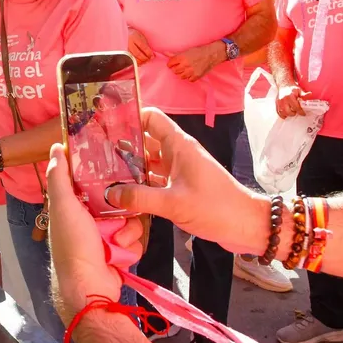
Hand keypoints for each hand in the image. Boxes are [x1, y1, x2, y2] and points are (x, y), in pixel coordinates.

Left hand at [47, 144, 130, 322]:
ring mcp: (104, 238)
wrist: (90, 288)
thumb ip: (59, 176)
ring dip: (127, 229)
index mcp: (71, 208)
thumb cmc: (73, 244)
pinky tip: (122, 252)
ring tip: (119, 239)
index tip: (118, 159)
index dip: (101, 170)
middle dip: (122, 205)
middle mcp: (87, 221)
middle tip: (126, 204)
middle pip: (115, 199)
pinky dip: (131, 245)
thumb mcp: (64, 206)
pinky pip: (134, 238)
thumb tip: (56, 146)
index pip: (88, 181)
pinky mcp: (119, 252)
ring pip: (128, 218)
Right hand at [104, 108, 265, 255]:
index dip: (129, 117)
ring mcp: (180, 170)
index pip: (151, 117)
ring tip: (102, 173)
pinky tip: (123, 193)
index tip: (105, 124)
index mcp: (179, 145)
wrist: (247, 226)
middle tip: (94, 153)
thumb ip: (139, 197)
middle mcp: (178, 153)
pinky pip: (155, 180)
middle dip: (122, 145)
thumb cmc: (216, 207)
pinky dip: (141, 184)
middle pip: (145, 140)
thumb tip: (109, 194)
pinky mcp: (182, 187)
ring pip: (149, 162)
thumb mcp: (173, 203)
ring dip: (130, 167)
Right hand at [127, 28, 153, 64]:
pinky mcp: (124, 54)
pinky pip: (130, 61)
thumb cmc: (136, 36)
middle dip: (145, 58)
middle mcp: (128, 43)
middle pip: (137, 54)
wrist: (126, 35)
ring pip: (133, 58)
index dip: (148, 52)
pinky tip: (140, 62)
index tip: (152, 56)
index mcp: (134, 37)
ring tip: (146, 60)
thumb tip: (152, 55)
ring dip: (141, 61)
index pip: (142, 46)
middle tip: (149, 58)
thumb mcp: (142, 37)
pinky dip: (136, 62)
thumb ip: (146, 46)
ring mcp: (125, 49)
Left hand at [167, 42, 223, 81]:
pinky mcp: (196, 76)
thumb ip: (175, 54)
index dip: (171, 64)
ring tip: (187, 69)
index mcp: (181, 57)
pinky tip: (192, 73)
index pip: (170, 64)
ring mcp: (191, 71)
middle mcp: (185, 65)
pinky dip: (190, 77)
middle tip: (181, 66)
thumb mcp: (186, 51)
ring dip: (183, 73)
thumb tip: (165, 53)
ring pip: (181, 76)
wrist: (211, 55)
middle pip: (175, 71)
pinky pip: (189, 80)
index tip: (173, 64)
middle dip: (176, 69)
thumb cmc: (199, 51)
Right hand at [276, 85, 311, 117]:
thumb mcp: (299, 90)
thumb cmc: (291, 88)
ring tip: (292, 112)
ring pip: (283, 113)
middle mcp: (283, 100)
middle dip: (294, 113)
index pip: (296, 107)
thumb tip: (310, 94)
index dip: (301, 111)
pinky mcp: (276, 104)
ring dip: (288, 114)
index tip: (303, 113)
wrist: (283, 84)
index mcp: (290, 97)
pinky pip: (278, 112)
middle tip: (296, 112)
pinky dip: (282, 115)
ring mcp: (279, 102)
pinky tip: (286, 114)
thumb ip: (304, 94)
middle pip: (288, 112)